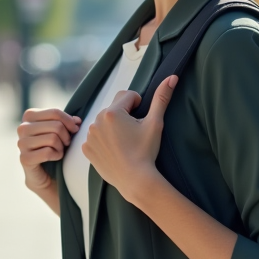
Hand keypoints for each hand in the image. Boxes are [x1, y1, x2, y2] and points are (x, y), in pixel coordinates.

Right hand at [17, 107, 81, 193]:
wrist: (46, 174)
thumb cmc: (54, 147)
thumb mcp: (62, 130)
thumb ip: (68, 122)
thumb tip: (77, 121)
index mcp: (29, 116)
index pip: (55, 112)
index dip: (69, 121)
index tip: (75, 129)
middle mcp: (22, 127)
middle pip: (56, 126)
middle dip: (67, 136)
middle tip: (66, 143)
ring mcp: (21, 143)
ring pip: (53, 138)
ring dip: (61, 147)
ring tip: (59, 150)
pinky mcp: (24, 158)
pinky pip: (48, 152)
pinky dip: (56, 155)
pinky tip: (54, 158)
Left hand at [82, 76, 177, 205]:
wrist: (135, 180)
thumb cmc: (145, 151)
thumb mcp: (155, 123)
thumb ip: (161, 98)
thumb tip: (171, 77)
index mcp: (113, 112)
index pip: (127, 95)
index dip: (138, 105)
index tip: (141, 120)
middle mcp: (96, 120)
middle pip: (114, 109)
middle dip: (124, 116)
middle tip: (134, 134)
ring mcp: (89, 136)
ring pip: (104, 123)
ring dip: (113, 128)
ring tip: (124, 143)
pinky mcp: (86, 149)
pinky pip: (96, 137)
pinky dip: (104, 141)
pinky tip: (115, 151)